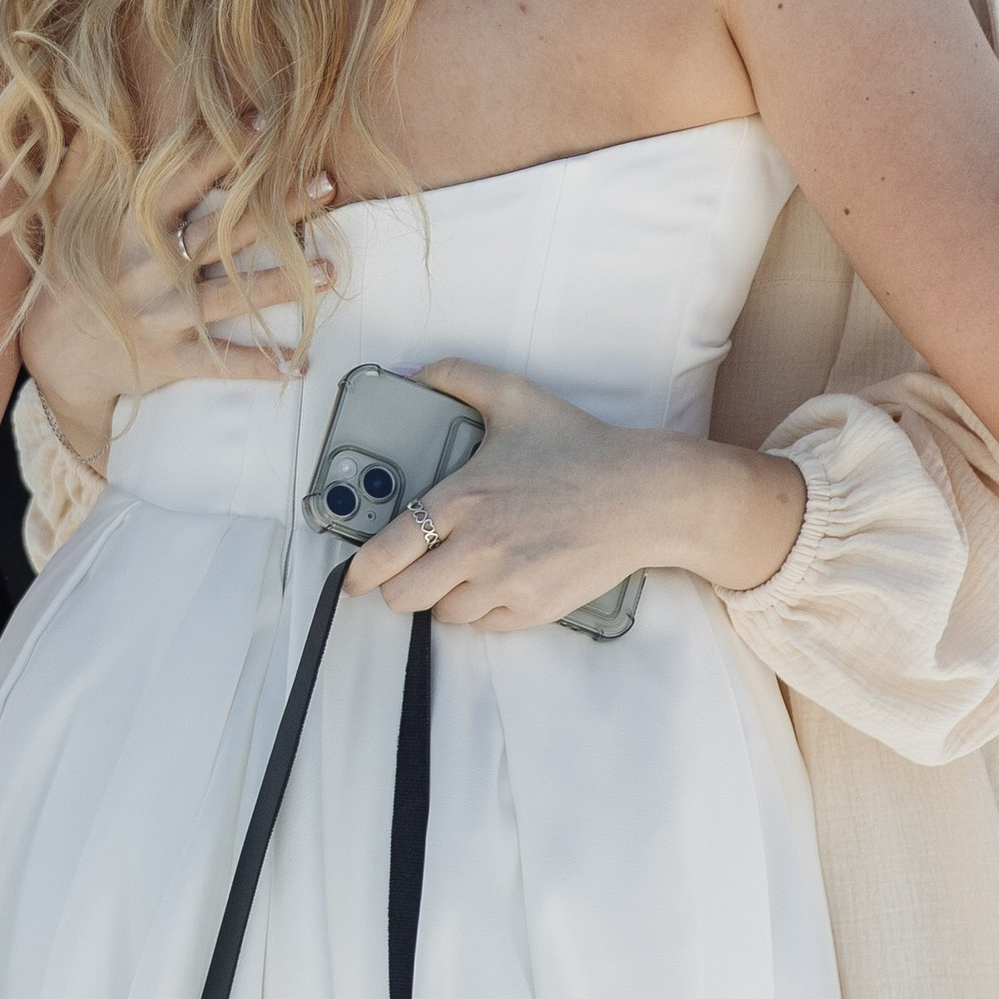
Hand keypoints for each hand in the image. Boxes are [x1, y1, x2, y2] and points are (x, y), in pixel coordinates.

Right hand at [19, 154, 335, 461]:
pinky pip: (220, 363)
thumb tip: (85, 125)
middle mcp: (149, 271)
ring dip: (283, 285)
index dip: (219, 151)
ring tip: (329, 270)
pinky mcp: (170, 359)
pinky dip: (259, 366)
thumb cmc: (65, 284)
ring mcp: (162, 317)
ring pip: (231, 297)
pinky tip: (300, 364)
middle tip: (325, 184)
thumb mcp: (63, 223)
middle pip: (222, 232)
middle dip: (276, 209)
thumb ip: (76, 174)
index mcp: (128, 231)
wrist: (52, 361)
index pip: (180, 182)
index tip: (261, 124)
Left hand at [343, 361, 805, 626]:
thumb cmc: (580, 446)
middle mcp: (478, 546)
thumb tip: (408, 372)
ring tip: (461, 572)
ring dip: (443, 599)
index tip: (355, 578)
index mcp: (463, 497)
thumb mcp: (515, 397)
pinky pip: (484, 626)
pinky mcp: (534, 607)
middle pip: (405, 596)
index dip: (361, 572)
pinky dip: (481, 612)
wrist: (643, 494)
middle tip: (412, 572)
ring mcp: (507, 582)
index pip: (387, 552)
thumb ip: (455, 376)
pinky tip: (495, 583)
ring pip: (443, 616)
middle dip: (400, 588)